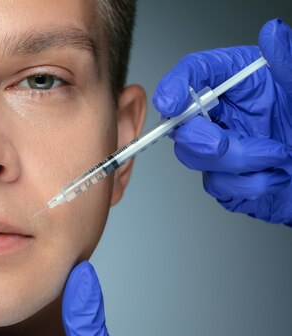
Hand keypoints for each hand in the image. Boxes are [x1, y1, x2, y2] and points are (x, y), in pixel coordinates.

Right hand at [153, 18, 291, 225]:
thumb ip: (286, 61)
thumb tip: (274, 33)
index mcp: (235, 80)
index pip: (193, 72)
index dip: (175, 85)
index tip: (172, 101)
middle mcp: (221, 112)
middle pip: (181, 123)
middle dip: (199, 137)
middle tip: (221, 142)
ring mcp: (218, 147)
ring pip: (196, 157)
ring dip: (239, 162)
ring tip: (279, 156)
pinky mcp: (223, 177)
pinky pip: (218, 184)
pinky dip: (249, 184)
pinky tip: (275, 175)